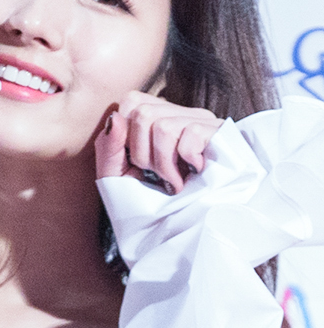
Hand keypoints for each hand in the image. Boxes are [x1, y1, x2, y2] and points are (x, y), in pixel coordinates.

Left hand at [94, 91, 223, 192]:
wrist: (187, 225)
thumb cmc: (151, 199)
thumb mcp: (118, 175)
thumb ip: (109, 145)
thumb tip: (115, 116)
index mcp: (155, 115)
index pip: (131, 101)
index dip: (126, 136)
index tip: (137, 163)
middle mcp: (178, 112)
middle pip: (143, 114)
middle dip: (143, 155)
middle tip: (156, 176)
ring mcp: (201, 119)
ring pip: (164, 126)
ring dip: (164, 164)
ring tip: (174, 181)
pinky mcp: (219, 131)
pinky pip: (191, 133)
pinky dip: (187, 160)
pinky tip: (194, 172)